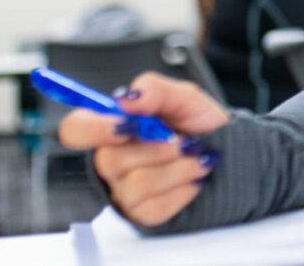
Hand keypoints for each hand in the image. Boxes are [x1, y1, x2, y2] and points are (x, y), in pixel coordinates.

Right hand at [58, 72, 231, 225]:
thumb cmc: (198, 124)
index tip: (125, 124)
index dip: (93, 128)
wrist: (229, 154)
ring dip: (179, 168)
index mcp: (113, 127)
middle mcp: (110, 160)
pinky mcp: (142, 214)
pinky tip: (193, 179)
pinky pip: (155, 207)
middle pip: (110, 160)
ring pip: (137, 184)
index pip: (74, 130)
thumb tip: (127, 97)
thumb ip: (155, 89)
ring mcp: (124, 190)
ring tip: (197, 157)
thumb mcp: (185, 97)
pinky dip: (184, 190)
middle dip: (158, 148)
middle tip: (184, 141)